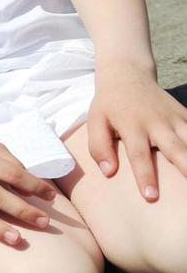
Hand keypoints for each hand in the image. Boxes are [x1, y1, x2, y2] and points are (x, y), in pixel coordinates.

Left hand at [87, 68, 186, 199]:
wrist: (128, 75)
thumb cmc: (109, 105)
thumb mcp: (95, 121)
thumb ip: (99, 146)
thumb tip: (109, 172)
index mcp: (133, 126)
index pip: (139, 155)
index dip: (146, 176)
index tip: (151, 197)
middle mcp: (157, 122)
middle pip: (176, 149)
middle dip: (185, 169)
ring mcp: (175, 118)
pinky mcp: (185, 115)